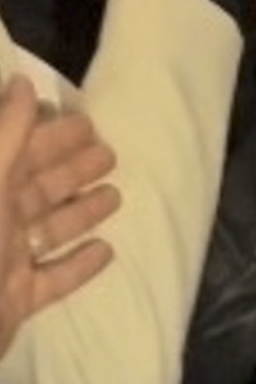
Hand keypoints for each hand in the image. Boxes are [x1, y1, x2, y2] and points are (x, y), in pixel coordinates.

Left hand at [0, 78, 120, 359]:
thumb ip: (8, 136)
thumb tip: (23, 82)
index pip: (16, 151)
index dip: (48, 133)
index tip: (87, 120)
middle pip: (34, 189)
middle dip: (70, 169)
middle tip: (110, 153)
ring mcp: (0, 263)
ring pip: (46, 231)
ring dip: (80, 212)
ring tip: (116, 197)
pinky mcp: (14, 300)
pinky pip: (52, 279)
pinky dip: (78, 265)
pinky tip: (108, 251)